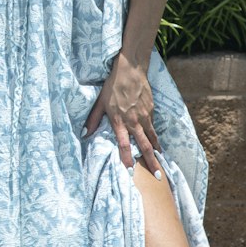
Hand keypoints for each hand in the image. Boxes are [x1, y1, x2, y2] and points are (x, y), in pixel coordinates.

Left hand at [83, 52, 161, 174]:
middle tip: (158, 176)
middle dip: (151, 162)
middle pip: (144, 146)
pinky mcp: (151, 110)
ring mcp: (144, 116)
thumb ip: (93, 119)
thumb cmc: (112, 86)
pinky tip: (157, 144)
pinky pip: (153, 126)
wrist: (131, 70)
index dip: (127, 159)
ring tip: (161, 163)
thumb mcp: (100, 102)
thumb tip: (84, 133)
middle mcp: (133, 121)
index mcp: (119, 121)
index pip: (124, 144)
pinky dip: (156, 137)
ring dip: (156, 152)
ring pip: (152, 138)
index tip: (130, 171)